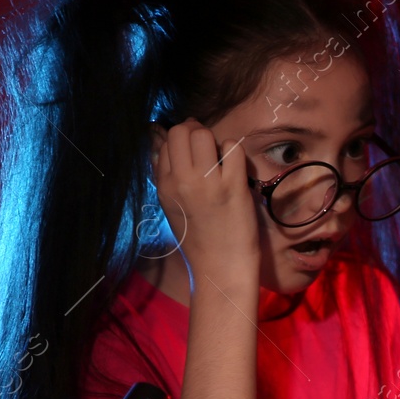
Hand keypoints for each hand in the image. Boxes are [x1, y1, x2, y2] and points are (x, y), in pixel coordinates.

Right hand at [150, 119, 259, 295]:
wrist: (220, 267)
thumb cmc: (199, 240)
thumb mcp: (171, 207)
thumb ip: (166, 178)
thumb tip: (163, 148)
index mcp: (164, 185)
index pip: (165, 143)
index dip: (182, 143)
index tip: (194, 154)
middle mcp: (181, 180)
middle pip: (182, 131)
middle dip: (196, 133)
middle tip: (208, 149)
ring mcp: (207, 182)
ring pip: (203, 134)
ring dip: (215, 141)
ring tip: (222, 160)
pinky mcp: (233, 187)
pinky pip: (232, 148)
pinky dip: (235, 153)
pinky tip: (236, 169)